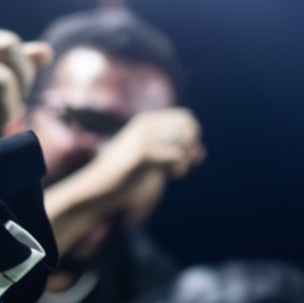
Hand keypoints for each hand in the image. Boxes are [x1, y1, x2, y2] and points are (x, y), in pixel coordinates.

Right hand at [87, 105, 206, 197]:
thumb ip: (175, 152)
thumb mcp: (154, 158)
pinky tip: (168, 175)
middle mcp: (146, 123)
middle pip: (188, 125)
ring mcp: (143, 136)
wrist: (102, 186)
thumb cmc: (127, 174)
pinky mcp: (142, 151)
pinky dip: (179, 167)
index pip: (186, 116)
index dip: (194, 135)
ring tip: (174, 171)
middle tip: (183, 163)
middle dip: (192, 145)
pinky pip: (176, 154)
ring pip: (184, 139)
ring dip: (186, 159)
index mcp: (147, 121)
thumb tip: (201, 151)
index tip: (189, 156)